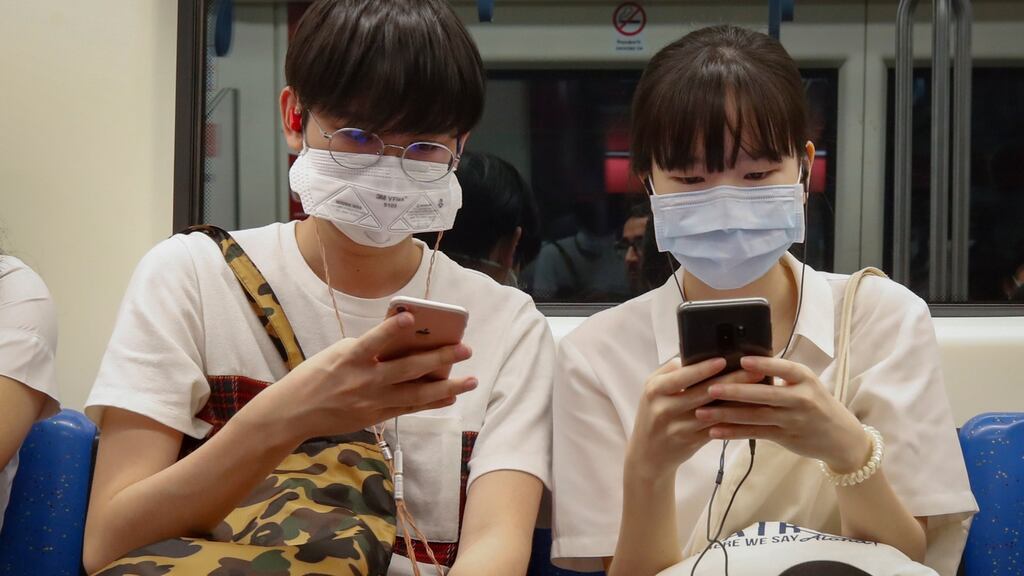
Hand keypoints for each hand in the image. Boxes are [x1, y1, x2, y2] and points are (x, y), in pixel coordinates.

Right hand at [252, 311, 476, 440]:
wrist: (293, 413)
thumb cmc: (316, 375)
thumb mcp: (336, 354)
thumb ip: (368, 349)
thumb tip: (404, 342)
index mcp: (349, 358)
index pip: (373, 340)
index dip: (392, 329)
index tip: (411, 316)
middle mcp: (364, 380)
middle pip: (407, 368)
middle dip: (440, 359)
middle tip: (465, 349)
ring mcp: (372, 401)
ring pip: (416, 394)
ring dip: (447, 386)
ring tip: (470, 380)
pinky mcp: (374, 416)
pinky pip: (408, 408)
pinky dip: (430, 402)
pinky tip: (450, 396)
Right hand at [625, 358, 764, 480]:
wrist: (647, 453)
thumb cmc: (654, 413)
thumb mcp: (653, 390)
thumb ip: (672, 372)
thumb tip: (697, 355)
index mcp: (655, 390)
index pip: (682, 376)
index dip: (703, 369)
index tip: (724, 359)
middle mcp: (665, 409)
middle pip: (703, 393)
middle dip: (732, 380)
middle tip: (756, 371)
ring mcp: (678, 428)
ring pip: (714, 413)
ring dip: (738, 401)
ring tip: (759, 390)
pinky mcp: (691, 442)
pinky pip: (717, 429)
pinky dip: (734, 420)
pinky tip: (750, 411)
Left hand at [695, 356, 870, 472]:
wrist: (840, 436)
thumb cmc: (815, 402)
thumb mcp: (805, 383)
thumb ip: (779, 375)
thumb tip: (742, 362)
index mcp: (804, 378)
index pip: (784, 368)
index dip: (764, 365)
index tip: (742, 361)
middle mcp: (801, 398)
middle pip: (765, 394)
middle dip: (735, 391)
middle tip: (710, 388)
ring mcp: (793, 419)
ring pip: (755, 416)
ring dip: (727, 414)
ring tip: (702, 412)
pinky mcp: (785, 437)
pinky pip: (754, 433)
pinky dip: (733, 432)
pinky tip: (714, 431)